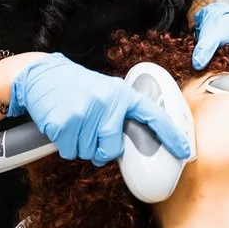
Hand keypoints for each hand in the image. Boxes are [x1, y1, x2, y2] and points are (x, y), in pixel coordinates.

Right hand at [7, 53, 190, 165]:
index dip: (171, 135)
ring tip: (74, 122)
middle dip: (100, 150)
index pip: (153, 116)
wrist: (43, 74)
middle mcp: (107, 102)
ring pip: (88, 153)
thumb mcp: (106, 91)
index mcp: (122, 94)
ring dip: (80, 145)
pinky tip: (62, 126)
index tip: (185, 152)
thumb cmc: (76, 87)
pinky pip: (69, 152)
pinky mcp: (64, 123)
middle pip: (112, 150)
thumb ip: (121, 112)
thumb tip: (134, 142)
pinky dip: (64, 145)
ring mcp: (85, 113)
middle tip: (90, 133)